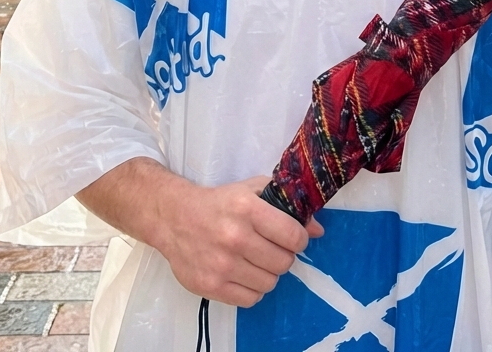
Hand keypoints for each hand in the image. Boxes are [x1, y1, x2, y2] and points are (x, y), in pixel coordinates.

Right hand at [155, 175, 323, 306]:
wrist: (174, 217)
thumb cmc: (218, 203)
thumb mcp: (251, 191)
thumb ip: (285, 204)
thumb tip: (317, 229)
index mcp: (247, 208)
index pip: (294, 236)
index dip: (299, 238)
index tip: (293, 237)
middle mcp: (235, 237)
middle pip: (284, 262)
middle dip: (283, 256)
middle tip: (272, 248)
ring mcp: (222, 264)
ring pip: (270, 283)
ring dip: (268, 273)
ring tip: (255, 261)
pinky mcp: (211, 285)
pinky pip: (251, 299)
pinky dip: (252, 289)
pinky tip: (243, 273)